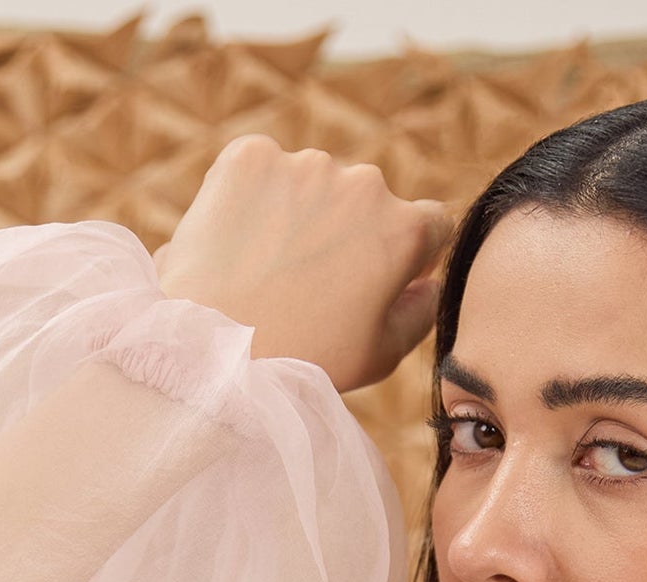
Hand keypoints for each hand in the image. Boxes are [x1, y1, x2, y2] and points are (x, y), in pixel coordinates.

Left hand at [152, 135, 454, 394]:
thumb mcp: (382, 354)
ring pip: (313, 182)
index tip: (374, 280)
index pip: (430, 224)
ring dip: (301, 212)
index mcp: (405, 230)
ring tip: (269, 269)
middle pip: (367, 200)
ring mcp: (305, 163)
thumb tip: (430, 281)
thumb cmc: (304, 362)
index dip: (407, 255)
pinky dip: (254, 198)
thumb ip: (423, 311)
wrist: (215, 350)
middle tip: (310, 284)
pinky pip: (262, 169)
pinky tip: (241, 244)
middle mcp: (364, 183)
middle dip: (349, 231)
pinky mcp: (250, 155)